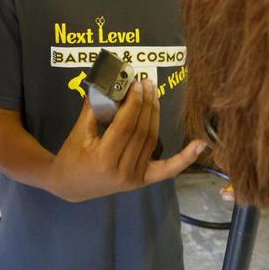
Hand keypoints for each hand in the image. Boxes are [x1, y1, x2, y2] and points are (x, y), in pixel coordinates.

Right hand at [48, 78, 204, 201]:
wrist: (69, 186)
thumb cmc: (71, 156)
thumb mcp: (78, 132)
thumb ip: (93, 109)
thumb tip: (108, 84)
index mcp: (104, 158)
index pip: (125, 126)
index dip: (133, 103)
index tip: (137, 84)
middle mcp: (123, 170)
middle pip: (141, 132)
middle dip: (145, 104)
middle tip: (147, 83)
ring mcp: (135, 178)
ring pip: (151, 141)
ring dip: (155, 116)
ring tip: (154, 95)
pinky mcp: (142, 181)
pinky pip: (167, 170)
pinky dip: (185, 158)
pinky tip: (199, 144)